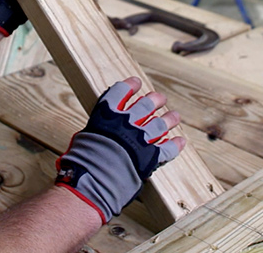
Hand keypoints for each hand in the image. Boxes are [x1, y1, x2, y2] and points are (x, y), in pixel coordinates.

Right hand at [54, 77, 184, 222]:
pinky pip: (167, 149)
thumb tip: (90, 138)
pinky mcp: (151, 156)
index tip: (136, 82)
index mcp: (107, 115)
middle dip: (155, 100)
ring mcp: (141, 138)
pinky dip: (175, 145)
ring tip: (175, 116)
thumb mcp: (81, 140)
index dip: (129, 86)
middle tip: (160, 98)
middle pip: (145, 105)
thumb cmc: (82, 162)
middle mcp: (126, 123)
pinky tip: (180, 141)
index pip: (120, 92)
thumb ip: (94, 134)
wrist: (94, 179)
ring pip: (160, 124)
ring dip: (169, 119)